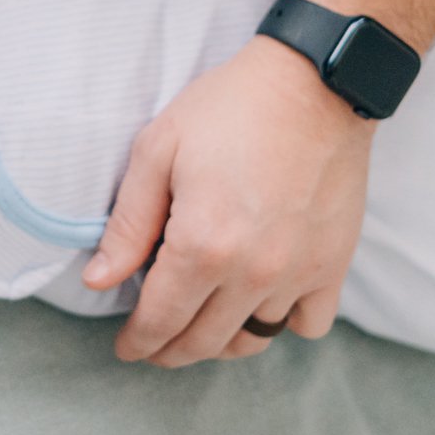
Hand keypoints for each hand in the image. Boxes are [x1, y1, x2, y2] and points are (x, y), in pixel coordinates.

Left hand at [84, 34, 374, 365]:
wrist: (313, 83)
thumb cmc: (228, 108)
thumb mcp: (157, 151)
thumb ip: (128, 225)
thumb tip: (99, 281)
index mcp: (202, 246)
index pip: (160, 320)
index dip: (138, 341)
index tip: (127, 347)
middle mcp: (253, 272)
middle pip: (204, 341)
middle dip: (170, 350)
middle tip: (154, 344)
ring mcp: (298, 273)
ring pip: (254, 339)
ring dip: (221, 342)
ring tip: (201, 325)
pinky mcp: (335, 264)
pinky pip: (308, 323)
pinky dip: (285, 323)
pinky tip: (263, 301)